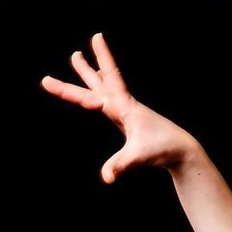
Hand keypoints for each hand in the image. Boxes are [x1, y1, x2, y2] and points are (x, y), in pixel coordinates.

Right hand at [39, 31, 195, 182]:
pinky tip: (97, 88)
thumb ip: (120, 165)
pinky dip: (100, 88)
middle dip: (84, 70)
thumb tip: (106, 178)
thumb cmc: (162, 149)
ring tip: (77, 57)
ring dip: (90, 72)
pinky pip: (109, 99)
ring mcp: (126, 110)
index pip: (92, 95)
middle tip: (74, 53)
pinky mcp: (128, 118)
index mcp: (124, 108)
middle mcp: (124, 104)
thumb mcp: (138, 157)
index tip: (50, 80)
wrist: (180, 149)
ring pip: (103, 87)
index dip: (70, 89)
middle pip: (99, 83)